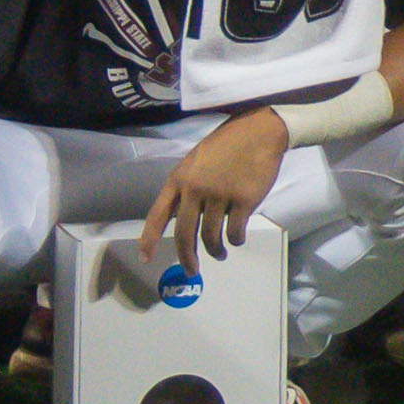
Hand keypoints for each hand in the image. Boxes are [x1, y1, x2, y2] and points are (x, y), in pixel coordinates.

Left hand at [137, 108, 288, 271]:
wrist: (258, 132)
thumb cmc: (226, 145)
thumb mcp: (196, 162)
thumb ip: (187, 187)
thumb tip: (183, 217)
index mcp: (179, 179)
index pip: (157, 214)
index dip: (149, 238)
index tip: (145, 258)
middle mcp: (195, 189)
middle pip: (184, 233)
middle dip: (186, 257)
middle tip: (190, 271)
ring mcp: (220, 195)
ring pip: (211, 236)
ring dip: (215, 251)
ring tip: (219, 254)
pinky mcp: (244, 200)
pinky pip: (235, 231)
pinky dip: (235, 240)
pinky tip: (236, 239)